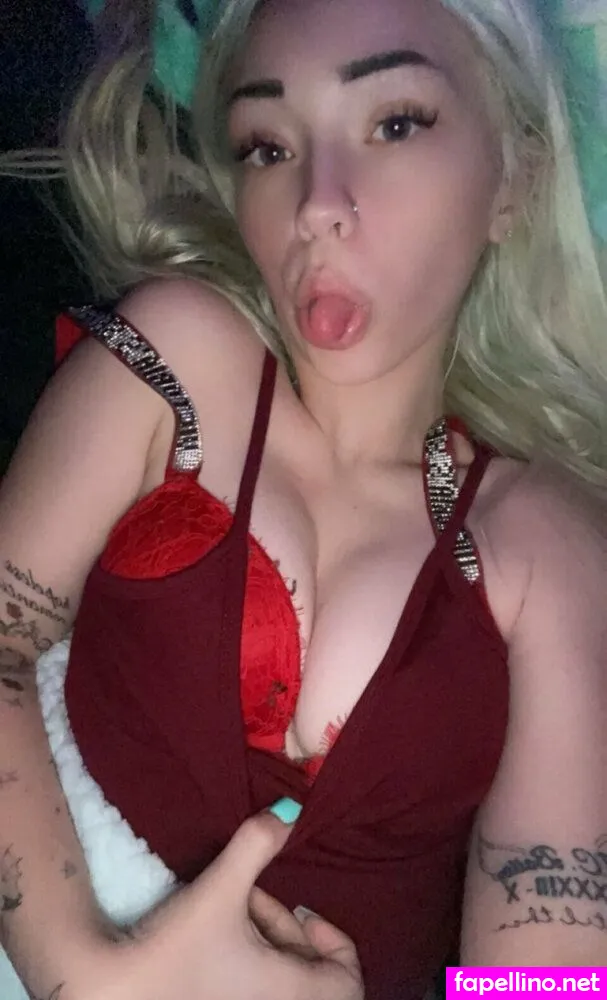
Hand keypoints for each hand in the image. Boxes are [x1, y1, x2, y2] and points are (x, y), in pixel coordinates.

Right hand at [86, 807, 362, 999]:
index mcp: (293, 995)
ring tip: (226, 912)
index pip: (348, 981)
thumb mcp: (220, 890)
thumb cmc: (174, 951)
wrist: (111, 993)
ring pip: (279, 982)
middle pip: (309, 974)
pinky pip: (256, 992)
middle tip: (250, 898)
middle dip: (284, 928)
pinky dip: (246, 964)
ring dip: (263, 942)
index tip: (303, 909)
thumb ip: (256, 846)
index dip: (335, 941)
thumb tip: (289, 809)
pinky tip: (211, 940)